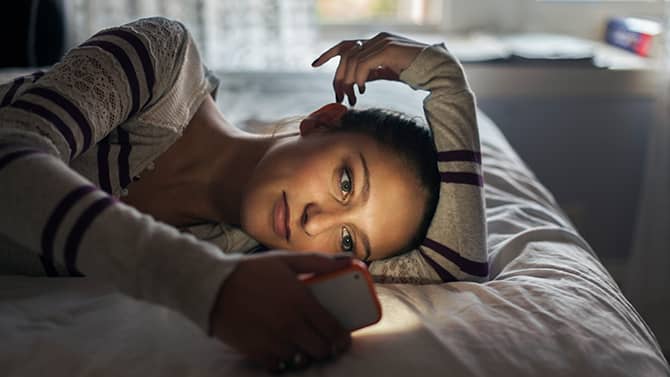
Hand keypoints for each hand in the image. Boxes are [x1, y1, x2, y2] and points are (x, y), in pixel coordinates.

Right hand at [210, 251, 353, 371]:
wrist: (212, 285)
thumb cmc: (251, 270)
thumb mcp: (287, 260)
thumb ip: (320, 262)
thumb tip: (349, 260)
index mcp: (302, 301)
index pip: (333, 330)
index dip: (342, 338)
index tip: (343, 339)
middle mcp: (291, 324)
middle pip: (321, 349)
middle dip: (326, 348)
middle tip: (324, 342)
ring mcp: (274, 340)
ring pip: (302, 359)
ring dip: (306, 353)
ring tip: (302, 344)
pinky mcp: (257, 352)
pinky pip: (281, 365)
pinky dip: (285, 360)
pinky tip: (282, 348)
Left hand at [311, 32, 428, 105]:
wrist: (436, 70)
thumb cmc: (414, 72)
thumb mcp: (386, 73)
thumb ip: (371, 73)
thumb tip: (356, 81)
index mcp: (375, 42)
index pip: (345, 45)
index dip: (328, 54)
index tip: (314, 64)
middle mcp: (376, 39)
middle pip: (345, 56)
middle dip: (338, 78)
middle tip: (339, 97)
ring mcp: (382, 42)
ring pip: (352, 61)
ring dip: (348, 82)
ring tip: (352, 98)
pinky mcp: (387, 49)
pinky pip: (363, 64)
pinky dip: (358, 78)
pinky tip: (361, 90)